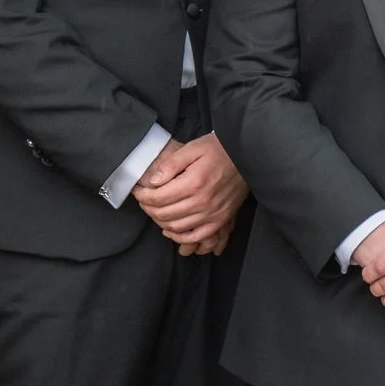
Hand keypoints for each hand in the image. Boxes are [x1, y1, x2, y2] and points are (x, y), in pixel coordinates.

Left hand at [133, 133, 247, 252]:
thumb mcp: (193, 148)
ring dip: (160, 222)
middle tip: (143, 200)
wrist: (247, 157)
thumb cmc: (219, 150)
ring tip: (154, 211)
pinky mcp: (220, 220)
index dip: (142, 196)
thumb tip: (153, 181)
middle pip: (163, 214)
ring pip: (176, 227)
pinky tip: (170, 230)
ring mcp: (212, 214)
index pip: (158, 197)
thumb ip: (171, 164)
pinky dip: (180, 237)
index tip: (137, 191)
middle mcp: (202, 201)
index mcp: (193, 182)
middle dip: (147, 208)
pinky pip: (195, 236)